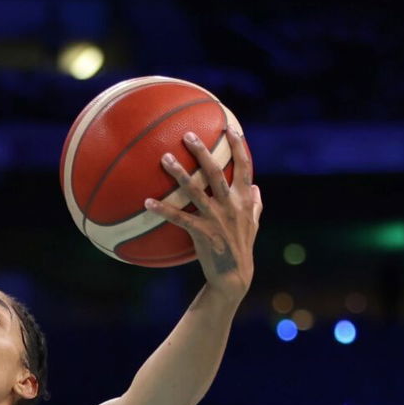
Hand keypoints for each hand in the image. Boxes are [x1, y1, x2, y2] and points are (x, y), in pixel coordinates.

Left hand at [145, 129, 262, 302]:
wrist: (235, 276)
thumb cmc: (241, 248)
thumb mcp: (253, 225)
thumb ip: (255, 205)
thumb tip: (257, 187)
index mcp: (243, 200)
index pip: (244, 167)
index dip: (239, 147)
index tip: (231, 128)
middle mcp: (231, 205)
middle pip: (216, 172)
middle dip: (202, 151)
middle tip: (187, 135)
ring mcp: (216, 218)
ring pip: (195, 190)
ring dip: (178, 173)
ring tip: (164, 158)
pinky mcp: (202, 233)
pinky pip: (179, 218)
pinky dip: (163, 209)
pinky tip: (147, 202)